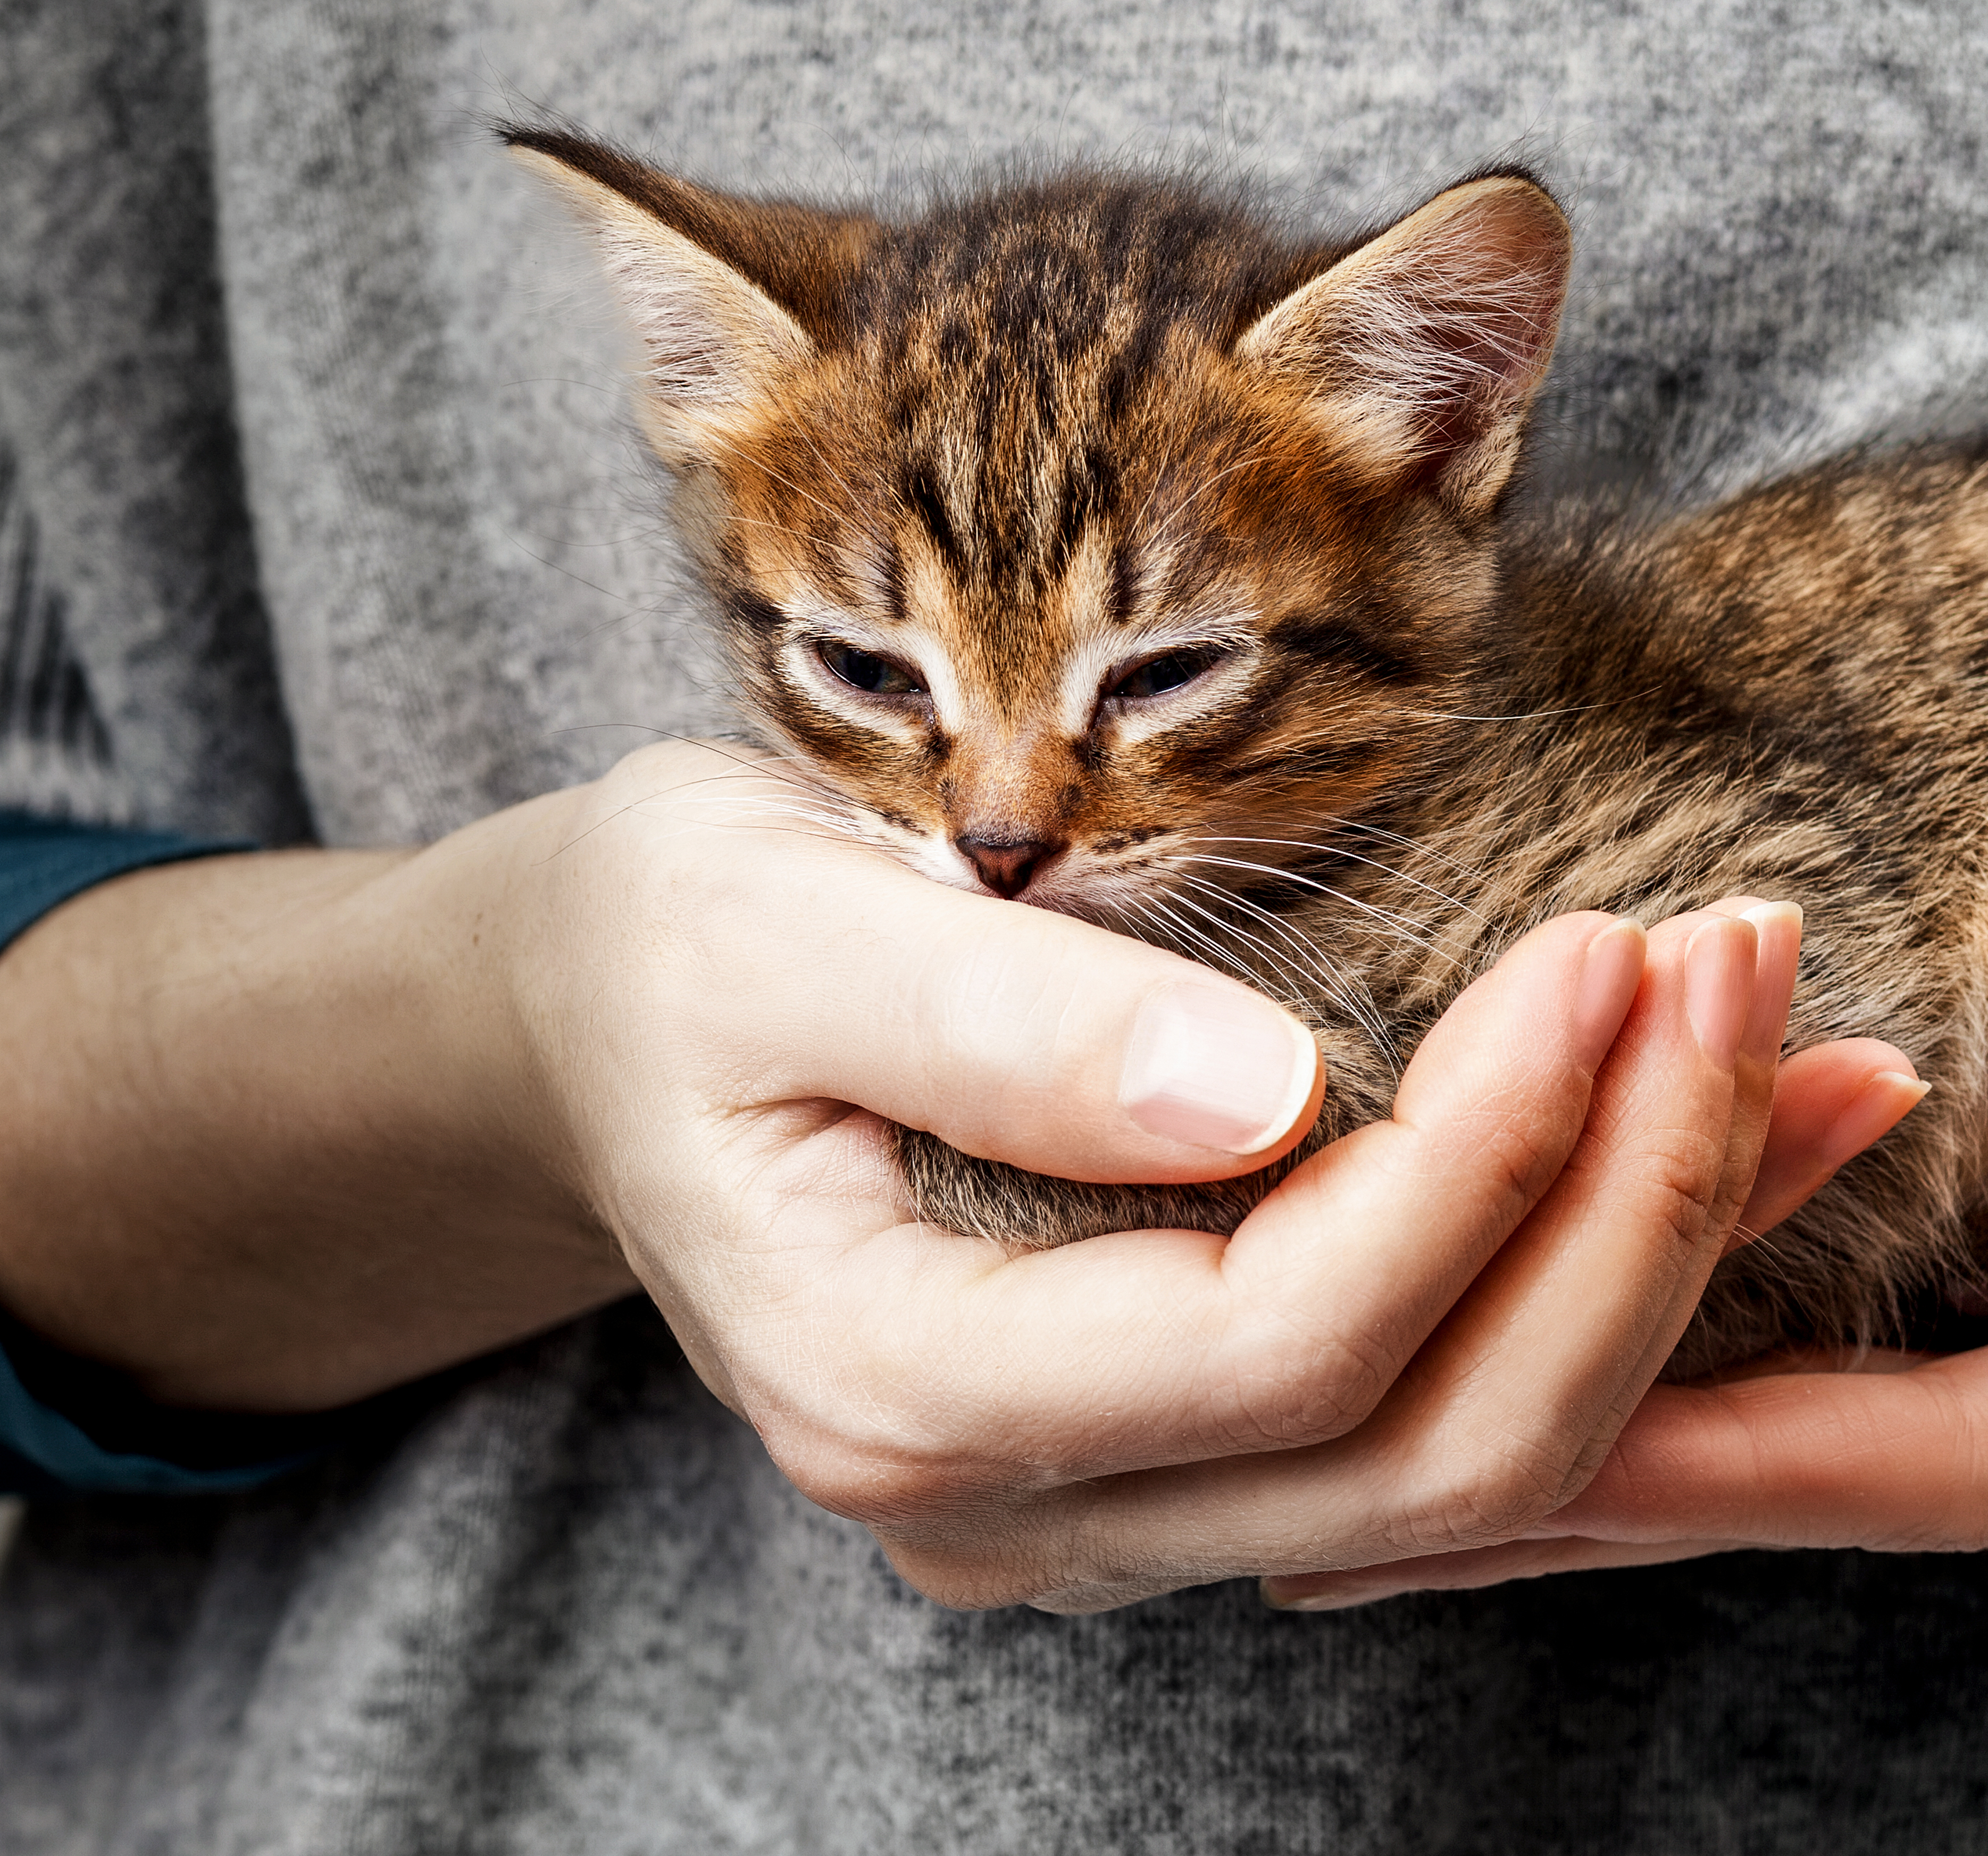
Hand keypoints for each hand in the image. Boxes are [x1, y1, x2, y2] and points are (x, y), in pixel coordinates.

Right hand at [488, 746, 1898, 1610]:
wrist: (599, 1025)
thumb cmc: (664, 950)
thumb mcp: (759, 925)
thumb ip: (985, 1017)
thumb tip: (1262, 1097)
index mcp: (886, 1380)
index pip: (1257, 1341)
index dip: (1470, 1171)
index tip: (1606, 957)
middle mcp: (1006, 1505)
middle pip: (1399, 1454)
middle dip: (1617, 1224)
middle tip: (1741, 981)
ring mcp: (1095, 1507)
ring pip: (1455, 1480)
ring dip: (1673, 1294)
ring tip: (1833, 1084)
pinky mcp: (1167, 1451)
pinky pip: (1431, 1437)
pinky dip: (1607, 1324)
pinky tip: (1734, 1184)